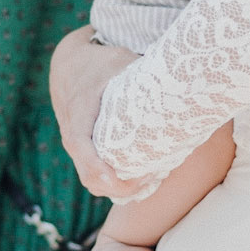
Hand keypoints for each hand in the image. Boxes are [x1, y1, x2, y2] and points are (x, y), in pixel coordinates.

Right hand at [49, 26, 146, 198]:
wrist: (70, 65)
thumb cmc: (100, 63)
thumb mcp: (120, 61)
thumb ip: (143, 74)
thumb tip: (180, 84)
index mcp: (79, 112)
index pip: (82, 147)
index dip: (101, 168)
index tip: (125, 177)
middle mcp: (72, 135)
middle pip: (90, 176)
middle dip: (121, 187)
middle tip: (153, 177)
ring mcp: (76, 148)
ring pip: (92, 182)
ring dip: (120, 189)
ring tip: (151, 178)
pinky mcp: (82, 153)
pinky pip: (95, 178)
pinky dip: (115, 184)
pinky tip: (140, 178)